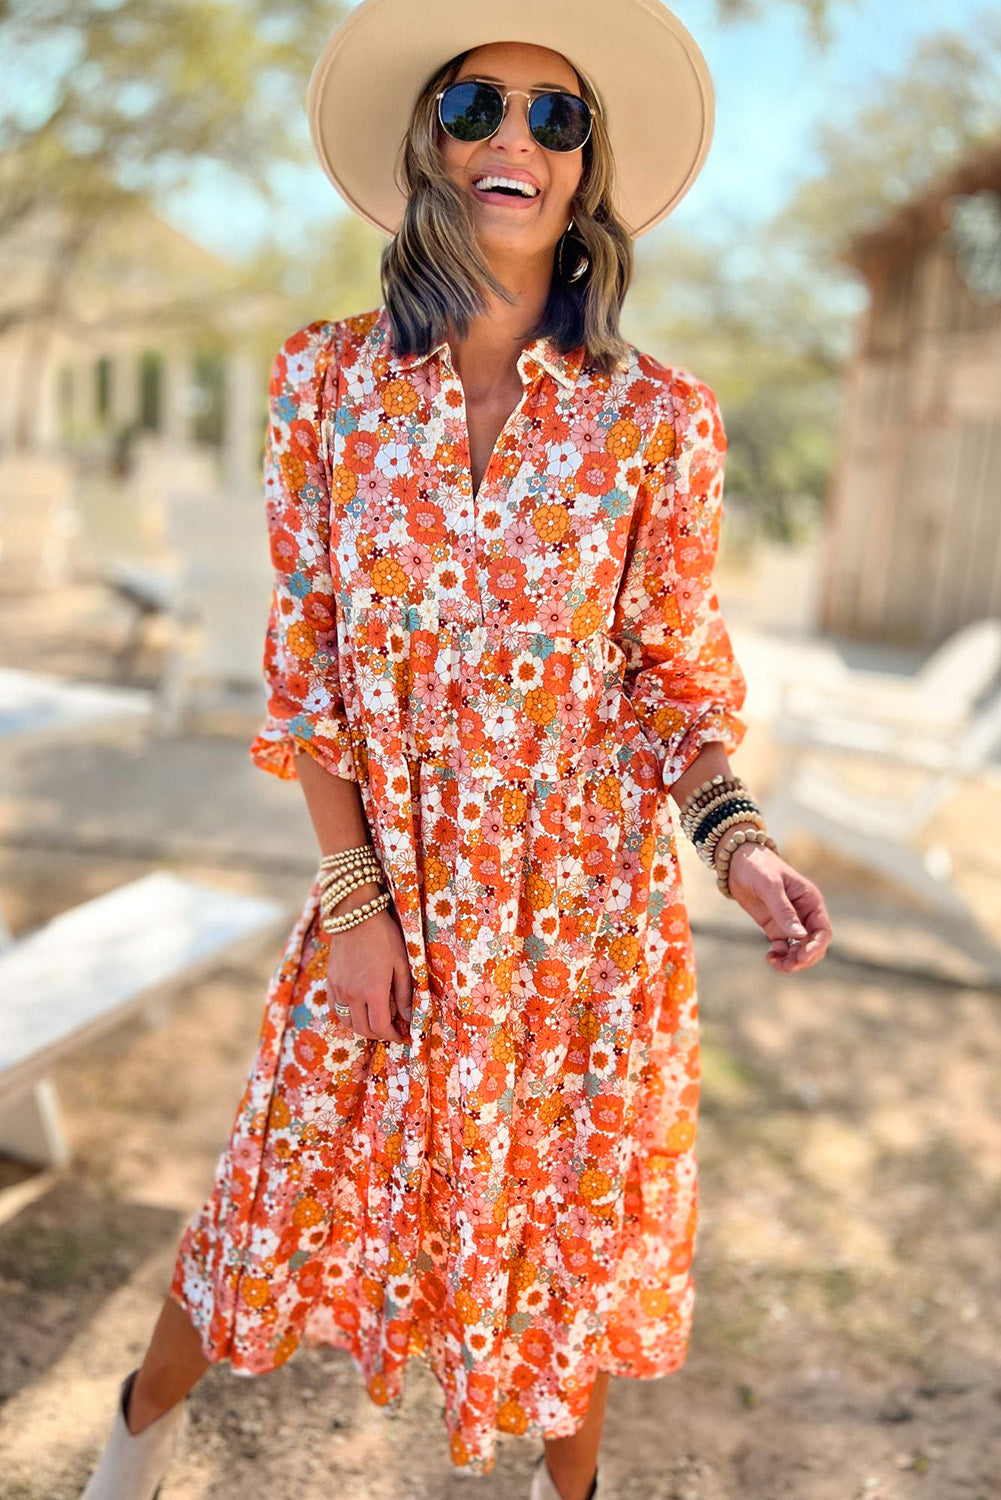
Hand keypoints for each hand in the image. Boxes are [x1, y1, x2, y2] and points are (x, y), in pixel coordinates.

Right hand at [324, 901, 413, 1041]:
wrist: (356, 915)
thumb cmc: (384, 936)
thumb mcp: (402, 963)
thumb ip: (404, 994)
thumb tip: (407, 1018)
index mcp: (373, 991)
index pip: (380, 1027)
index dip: (393, 1036)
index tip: (402, 1036)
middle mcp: (352, 994)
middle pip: (363, 1029)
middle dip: (379, 1035)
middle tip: (391, 1030)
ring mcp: (338, 988)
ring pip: (347, 1022)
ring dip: (362, 1027)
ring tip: (375, 1021)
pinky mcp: (330, 981)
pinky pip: (335, 1008)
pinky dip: (346, 1015)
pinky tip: (358, 1009)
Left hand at [722, 841, 832, 971]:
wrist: (735, 861)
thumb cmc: (757, 866)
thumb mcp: (770, 886)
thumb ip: (784, 910)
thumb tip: (799, 935)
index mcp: (810, 901)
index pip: (822, 931)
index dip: (816, 947)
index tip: (802, 957)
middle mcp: (804, 913)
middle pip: (813, 944)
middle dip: (804, 958)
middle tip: (787, 966)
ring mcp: (789, 921)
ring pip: (799, 949)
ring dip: (792, 960)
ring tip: (776, 964)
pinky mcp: (774, 926)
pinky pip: (783, 947)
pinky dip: (779, 956)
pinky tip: (769, 958)